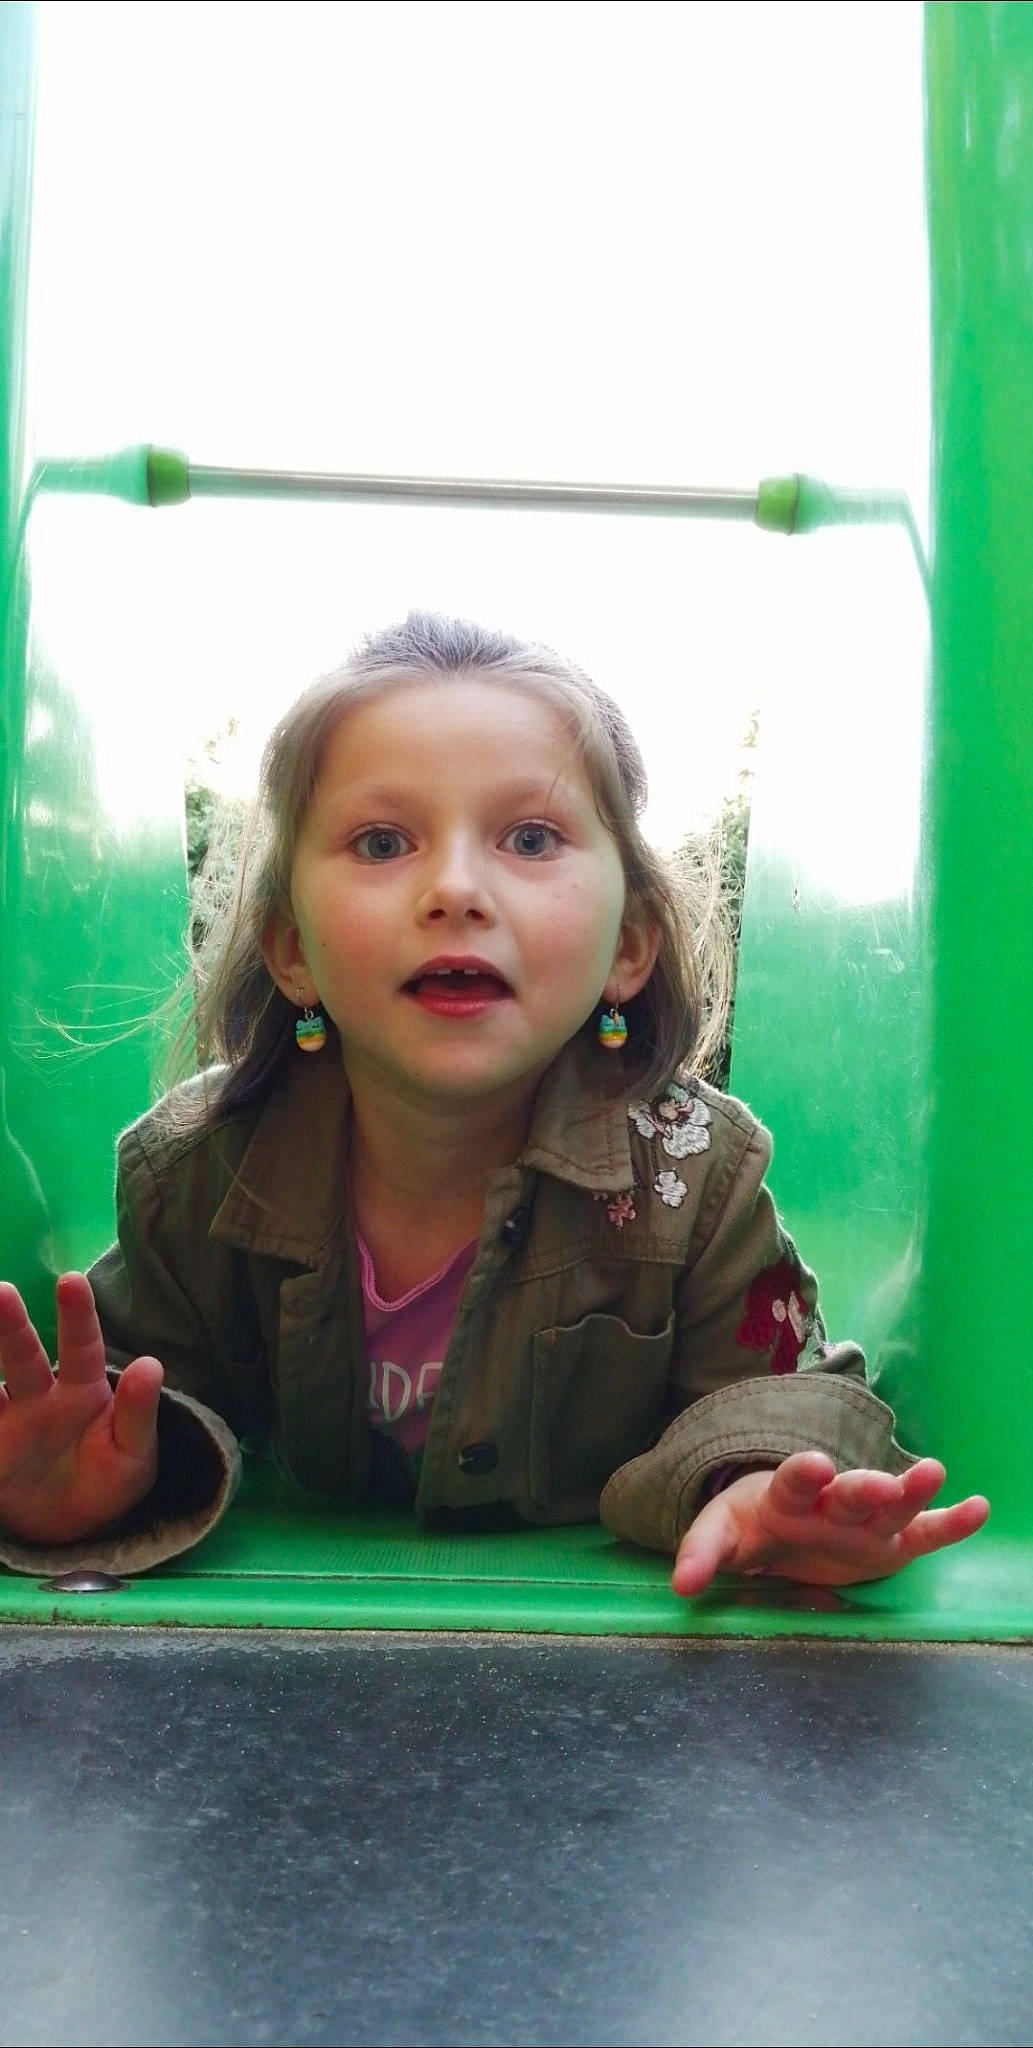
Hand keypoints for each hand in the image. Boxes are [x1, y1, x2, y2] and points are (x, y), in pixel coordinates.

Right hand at [0, 1273, 162, 1544]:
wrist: (75, 1527)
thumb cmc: (110, 1480)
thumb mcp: (134, 1455)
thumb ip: (139, 1413)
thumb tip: (151, 1364)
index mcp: (83, 1390)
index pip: (82, 1347)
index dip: (78, 1314)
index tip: (72, 1281)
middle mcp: (40, 1396)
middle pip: (22, 1355)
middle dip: (9, 1324)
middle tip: (1, 1292)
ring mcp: (9, 1421)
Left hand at [671, 1451, 989, 1597]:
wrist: (775, 1523)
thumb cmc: (750, 1525)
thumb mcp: (720, 1533)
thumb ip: (701, 1553)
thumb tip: (682, 1586)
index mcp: (786, 1495)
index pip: (793, 1481)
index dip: (803, 1474)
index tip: (813, 1465)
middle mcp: (830, 1504)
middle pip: (848, 1492)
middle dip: (864, 1487)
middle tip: (881, 1482)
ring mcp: (863, 1523)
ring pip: (890, 1506)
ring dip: (910, 1491)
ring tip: (933, 1472)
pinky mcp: (888, 1544)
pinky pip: (922, 1534)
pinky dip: (949, 1524)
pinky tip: (975, 1508)